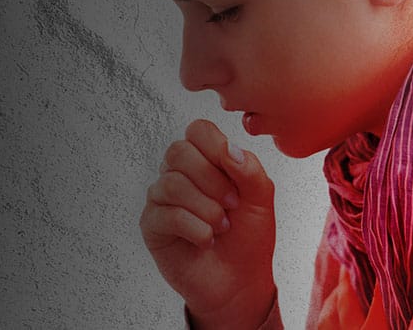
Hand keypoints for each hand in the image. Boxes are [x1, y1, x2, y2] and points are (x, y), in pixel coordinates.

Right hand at [139, 119, 275, 328]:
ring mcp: (161, 198)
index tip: (235, 171)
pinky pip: (166, 214)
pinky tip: (206, 239)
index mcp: (205, 160)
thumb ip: (250, 169)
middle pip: (179, 151)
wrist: (240, 282)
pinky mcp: (152, 225)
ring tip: (221, 226)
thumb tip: (228, 148)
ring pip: (172, 183)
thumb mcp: (261, 199)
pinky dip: (195, 228)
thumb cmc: (248, 238)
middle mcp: (178, 174)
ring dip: (206, 209)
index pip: (197, 130)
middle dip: (212, 179)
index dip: (216, 146)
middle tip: (232, 204)